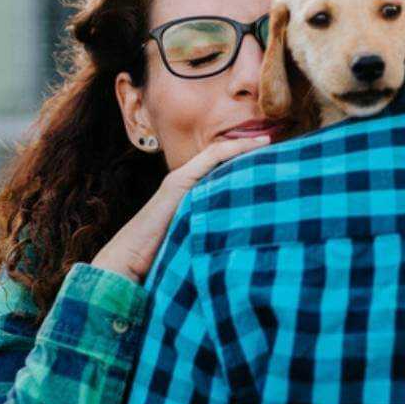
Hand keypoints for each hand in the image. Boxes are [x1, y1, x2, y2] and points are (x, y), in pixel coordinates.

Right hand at [90, 134, 270, 283]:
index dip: (244, 159)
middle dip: (248, 150)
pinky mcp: (178, 184)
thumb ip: (211, 237)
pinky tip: (254, 146)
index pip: (220, 170)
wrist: (126, 264)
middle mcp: (184, 184)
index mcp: (189, 198)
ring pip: (218, 154)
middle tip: (279, 144)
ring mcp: (180, 181)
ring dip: (244, 146)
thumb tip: (241, 249)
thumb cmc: (157, 261)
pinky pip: (210, 158)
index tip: (272, 157)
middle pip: (221, 159)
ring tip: (270, 140)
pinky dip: (233, 149)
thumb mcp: (192, 244)